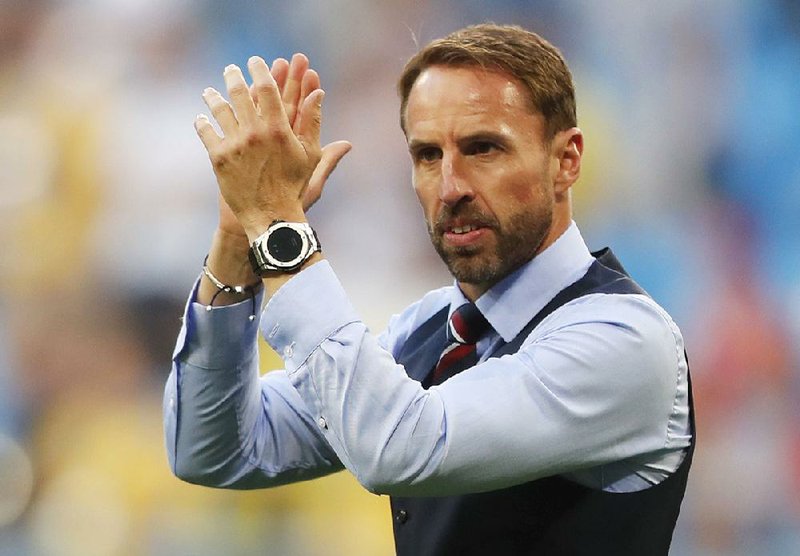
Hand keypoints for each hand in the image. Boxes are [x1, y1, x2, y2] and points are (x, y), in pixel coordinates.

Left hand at [198, 55, 349, 238]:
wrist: (270, 217)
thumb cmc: (294, 187)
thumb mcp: (309, 155)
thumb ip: (314, 122)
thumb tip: (319, 93)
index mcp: (278, 129)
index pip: (267, 88)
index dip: (261, 71)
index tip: (255, 61)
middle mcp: (254, 132)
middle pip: (239, 94)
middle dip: (233, 77)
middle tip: (230, 69)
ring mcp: (234, 144)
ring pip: (219, 110)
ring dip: (213, 97)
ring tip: (209, 92)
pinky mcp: (219, 158)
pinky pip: (206, 133)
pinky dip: (202, 123)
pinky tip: (201, 117)